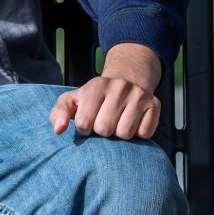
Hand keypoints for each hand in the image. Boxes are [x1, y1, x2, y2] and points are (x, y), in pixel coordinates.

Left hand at [49, 43, 163, 138]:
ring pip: (125, 133)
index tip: (88, 121)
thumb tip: (58, 129)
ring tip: (118, 122)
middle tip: (104, 122)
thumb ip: (60, 113)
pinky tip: (133, 122)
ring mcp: (139, 94)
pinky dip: (138, 133)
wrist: (127, 80)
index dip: (85, 129)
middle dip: (102, 131)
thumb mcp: (73, 100)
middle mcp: (119, 86)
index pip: (84, 124)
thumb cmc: (94, 97)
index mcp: (96, 85)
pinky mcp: (155, 104)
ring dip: (120, 134)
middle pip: (105, 129)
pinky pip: (145, 133)